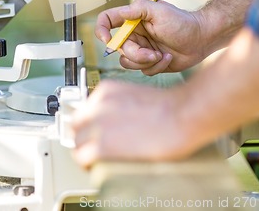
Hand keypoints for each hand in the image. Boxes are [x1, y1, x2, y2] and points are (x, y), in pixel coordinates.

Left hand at [72, 80, 186, 168]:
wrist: (181, 114)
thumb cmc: (169, 107)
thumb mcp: (136, 96)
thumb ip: (118, 106)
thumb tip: (115, 122)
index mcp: (106, 91)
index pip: (84, 111)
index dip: (90, 125)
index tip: (96, 133)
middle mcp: (98, 104)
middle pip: (77, 126)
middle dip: (85, 138)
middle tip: (96, 148)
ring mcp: (98, 124)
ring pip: (78, 143)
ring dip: (87, 153)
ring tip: (101, 160)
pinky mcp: (102, 145)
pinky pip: (83, 158)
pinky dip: (89, 165)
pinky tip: (100, 167)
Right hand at [96, 0, 206, 73]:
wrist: (201, 39)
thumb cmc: (183, 22)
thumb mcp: (160, 10)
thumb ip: (138, 9)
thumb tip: (121, 13)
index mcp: (133, 19)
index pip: (108, 20)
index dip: (101, 29)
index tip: (106, 39)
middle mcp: (135, 34)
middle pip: (118, 48)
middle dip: (135, 54)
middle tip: (152, 53)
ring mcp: (142, 48)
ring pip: (128, 62)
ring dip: (145, 61)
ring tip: (162, 55)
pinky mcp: (150, 62)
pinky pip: (143, 70)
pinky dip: (156, 66)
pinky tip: (168, 58)